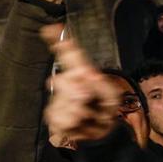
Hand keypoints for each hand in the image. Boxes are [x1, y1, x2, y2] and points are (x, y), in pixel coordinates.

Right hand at [41, 25, 122, 141]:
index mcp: (81, 73)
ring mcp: (57, 98)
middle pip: (64, 81)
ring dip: (82, 112)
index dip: (58, 40)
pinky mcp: (53, 115)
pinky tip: (80, 123)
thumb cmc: (107, 109)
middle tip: (91, 101)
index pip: (69, 55)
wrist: (102, 133)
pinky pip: (63, 119)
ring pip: (65, 103)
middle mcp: (66, 82)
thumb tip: (87, 74)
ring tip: (89, 114)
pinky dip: (76, 124)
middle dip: (80, 94)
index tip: (50, 28)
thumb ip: (102, 86)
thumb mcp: (112, 96)